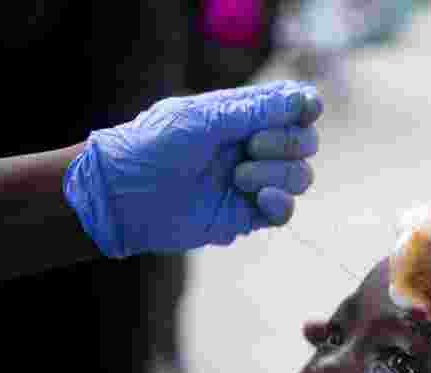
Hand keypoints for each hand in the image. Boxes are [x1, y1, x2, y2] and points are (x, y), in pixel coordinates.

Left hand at [64, 81, 322, 257]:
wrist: (124, 196)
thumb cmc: (153, 147)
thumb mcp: (203, 119)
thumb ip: (254, 111)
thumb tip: (302, 98)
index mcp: (242, 115)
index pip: (292, 106)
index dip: (306, 106)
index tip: (306, 110)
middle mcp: (253, 146)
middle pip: (305, 141)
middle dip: (288, 143)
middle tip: (251, 147)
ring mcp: (253, 181)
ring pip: (301, 176)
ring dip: (279, 173)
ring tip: (239, 177)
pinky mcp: (247, 214)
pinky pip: (285, 212)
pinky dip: (281, 203)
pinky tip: (260, 198)